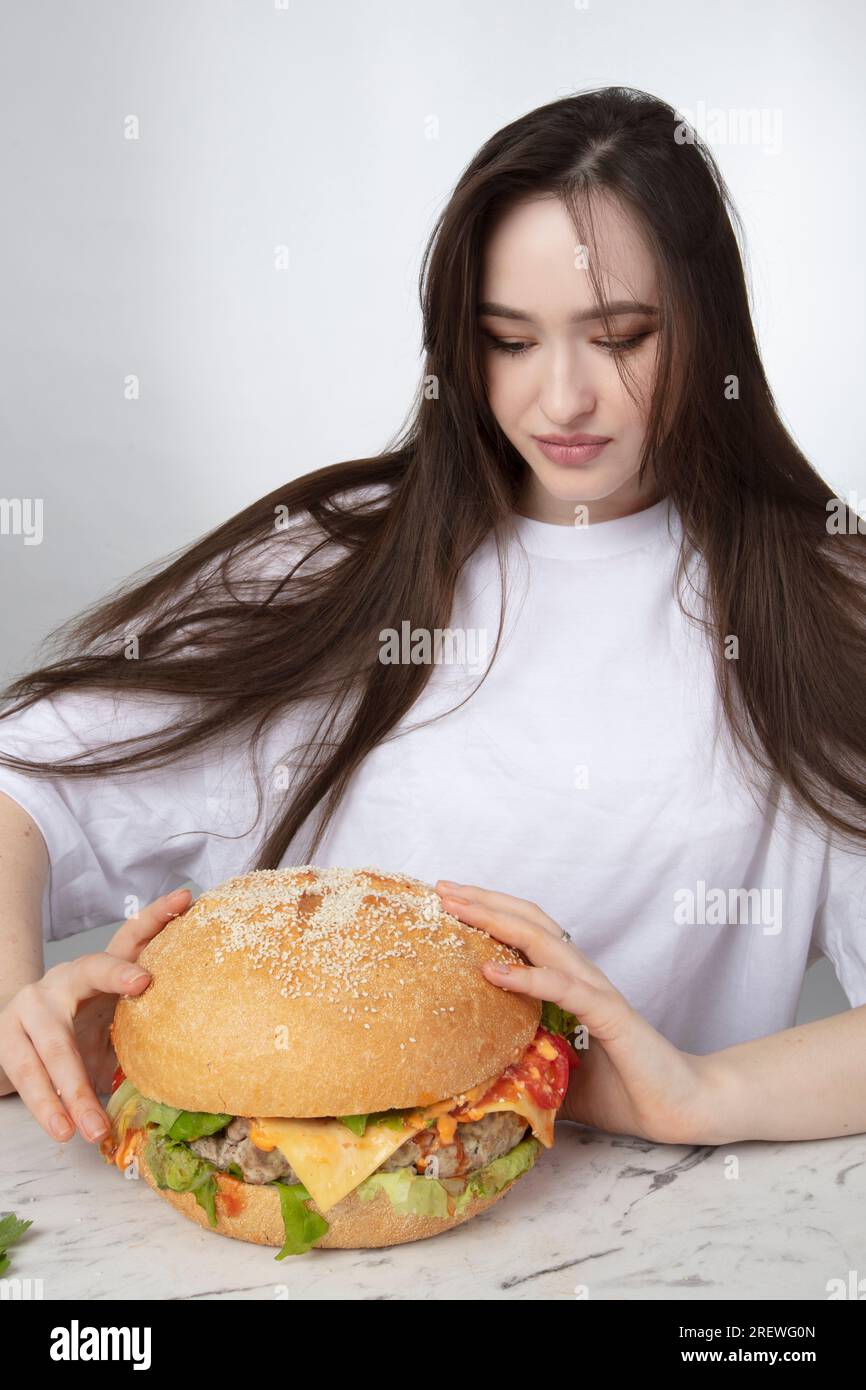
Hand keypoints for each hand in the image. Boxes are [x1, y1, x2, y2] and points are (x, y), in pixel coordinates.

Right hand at [0, 888, 190, 1143]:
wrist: (16, 1034)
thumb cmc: (79, 1031)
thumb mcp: (111, 1020)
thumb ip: (142, 1025)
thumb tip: (206, 1049)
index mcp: (96, 972)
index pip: (129, 938)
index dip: (154, 921)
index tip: (183, 905)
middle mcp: (64, 979)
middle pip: (90, 972)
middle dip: (117, 977)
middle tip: (144, 981)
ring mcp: (31, 1006)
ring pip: (52, 1045)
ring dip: (74, 1091)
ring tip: (94, 1127)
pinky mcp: (7, 1038)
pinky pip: (27, 1074)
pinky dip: (48, 1106)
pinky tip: (64, 1129)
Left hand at [435, 880, 713, 1144]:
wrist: (679, 1109)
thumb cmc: (623, 1092)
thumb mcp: (555, 1080)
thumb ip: (524, 1068)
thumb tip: (475, 1080)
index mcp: (569, 983)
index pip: (526, 934)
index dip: (489, 913)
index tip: (446, 902)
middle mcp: (581, 976)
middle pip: (529, 922)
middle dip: (483, 902)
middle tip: (442, 889)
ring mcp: (596, 991)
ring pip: (542, 941)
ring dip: (497, 921)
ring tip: (458, 910)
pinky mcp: (610, 1015)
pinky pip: (564, 989)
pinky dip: (526, 976)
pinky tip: (492, 971)